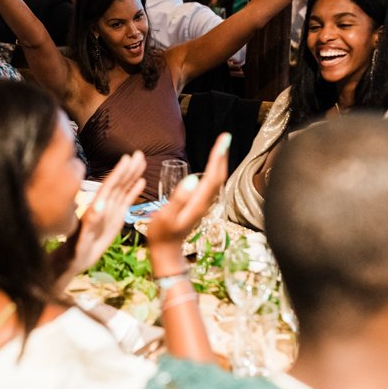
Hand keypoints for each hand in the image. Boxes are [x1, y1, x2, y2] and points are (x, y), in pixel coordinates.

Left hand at [61, 151, 146, 278]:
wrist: (74, 259)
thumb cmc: (74, 250)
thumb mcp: (81, 237)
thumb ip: (90, 222)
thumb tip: (100, 205)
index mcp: (95, 206)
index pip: (109, 185)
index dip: (118, 172)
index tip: (127, 159)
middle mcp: (104, 204)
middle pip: (118, 183)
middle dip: (128, 169)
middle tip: (139, 154)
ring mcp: (110, 210)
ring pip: (123, 189)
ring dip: (132, 176)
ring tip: (142, 162)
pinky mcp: (115, 218)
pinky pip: (126, 201)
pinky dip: (133, 191)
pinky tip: (141, 182)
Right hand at [148, 134, 230, 274]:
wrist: (166, 251)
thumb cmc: (162, 234)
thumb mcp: (167, 216)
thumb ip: (178, 199)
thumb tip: (192, 178)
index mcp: (198, 202)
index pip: (213, 176)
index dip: (218, 157)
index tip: (223, 140)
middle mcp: (204, 202)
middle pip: (218, 176)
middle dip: (221, 156)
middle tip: (225, 138)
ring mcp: (202, 205)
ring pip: (216, 180)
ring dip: (219, 163)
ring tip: (220, 148)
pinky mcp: (198, 206)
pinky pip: (210, 185)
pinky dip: (213, 171)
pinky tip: (210, 166)